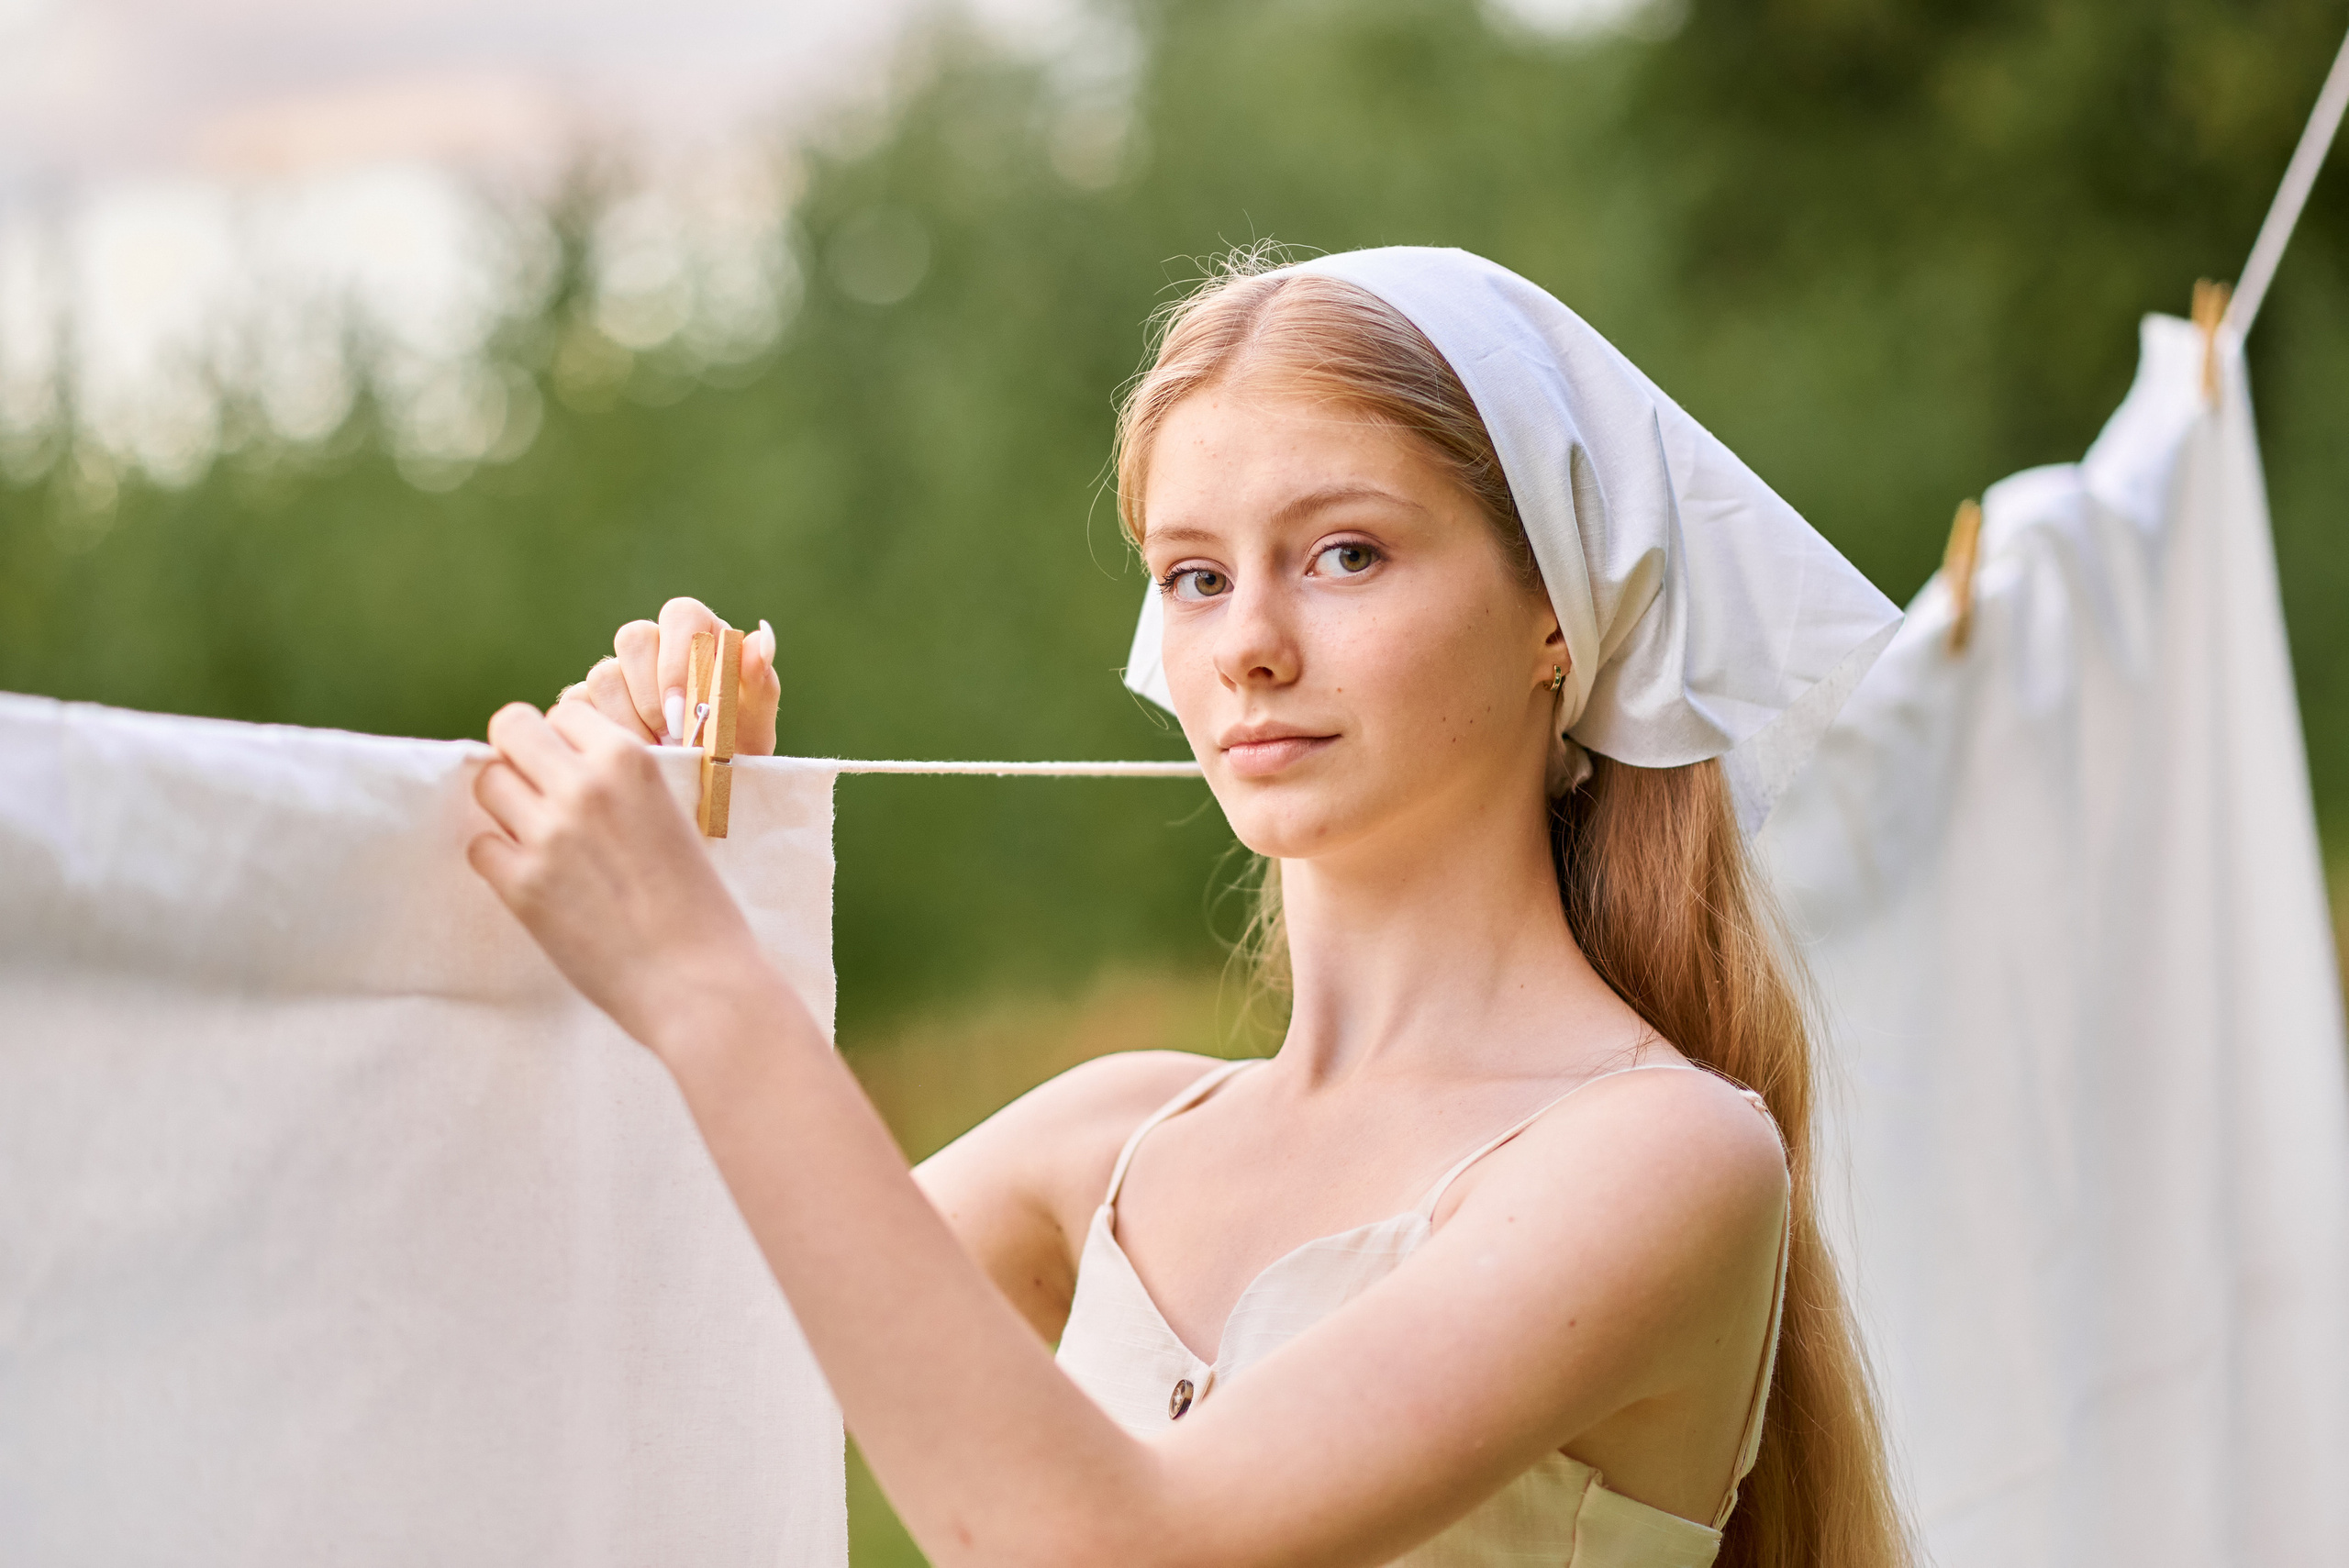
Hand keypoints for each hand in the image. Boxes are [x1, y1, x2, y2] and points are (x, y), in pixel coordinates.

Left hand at [468, 698, 766, 1051]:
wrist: (697, 980)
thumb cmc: (698, 905)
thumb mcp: (673, 817)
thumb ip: (622, 785)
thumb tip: (566, 767)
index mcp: (631, 761)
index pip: (564, 712)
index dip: (562, 740)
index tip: (570, 767)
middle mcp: (585, 786)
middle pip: (511, 728)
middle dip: (517, 754)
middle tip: (534, 790)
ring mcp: (549, 834)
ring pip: (487, 783)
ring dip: (504, 806)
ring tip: (534, 836)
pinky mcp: (524, 884)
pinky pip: (480, 846)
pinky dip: (498, 859)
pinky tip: (532, 877)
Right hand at [560, 597, 781, 754]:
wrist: (707, 789)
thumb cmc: (735, 749)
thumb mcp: (754, 723)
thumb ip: (758, 680)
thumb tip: (761, 637)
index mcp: (699, 635)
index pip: (680, 614)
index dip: (678, 656)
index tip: (686, 707)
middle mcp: (655, 645)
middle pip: (634, 638)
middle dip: (652, 695)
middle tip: (673, 735)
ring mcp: (618, 672)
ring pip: (604, 674)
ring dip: (631, 720)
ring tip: (660, 751)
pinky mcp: (589, 701)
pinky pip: (579, 704)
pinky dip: (606, 732)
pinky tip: (635, 753)